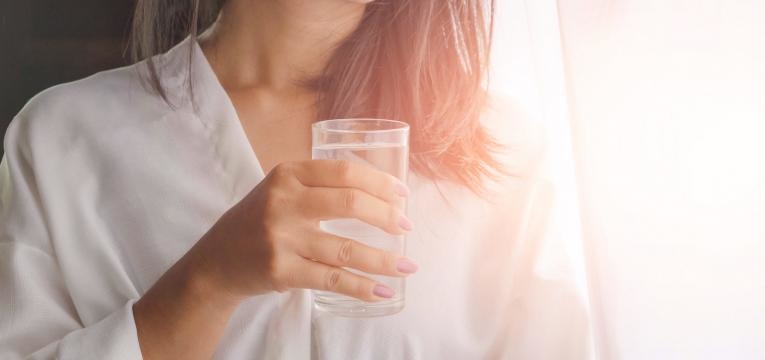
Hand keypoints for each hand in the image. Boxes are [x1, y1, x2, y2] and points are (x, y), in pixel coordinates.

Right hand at [189, 159, 416, 302]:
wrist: (217, 260)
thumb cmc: (259, 221)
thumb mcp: (280, 190)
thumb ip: (319, 185)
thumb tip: (381, 193)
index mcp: (287, 174)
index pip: (344, 172)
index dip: (380, 183)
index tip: (403, 195)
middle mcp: (283, 202)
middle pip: (349, 204)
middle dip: (387, 216)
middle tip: (407, 227)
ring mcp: (281, 238)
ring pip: (346, 248)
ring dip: (384, 260)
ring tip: (408, 266)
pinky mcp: (281, 270)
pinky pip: (332, 279)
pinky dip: (362, 287)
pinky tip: (383, 290)